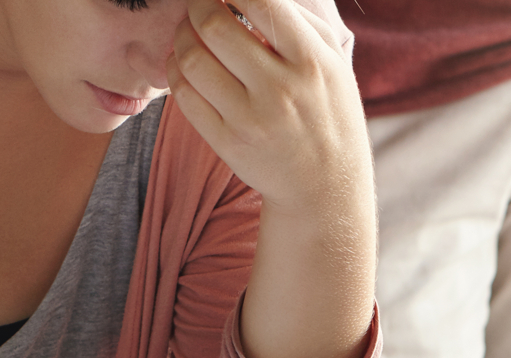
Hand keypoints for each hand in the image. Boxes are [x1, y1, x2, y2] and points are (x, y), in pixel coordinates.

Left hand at [165, 0, 371, 217]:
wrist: (326, 186)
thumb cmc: (328, 113)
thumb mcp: (334, 62)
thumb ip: (302, 20)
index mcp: (311, 60)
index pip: (260, 2)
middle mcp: (280, 89)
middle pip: (215, 26)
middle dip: (197, 5)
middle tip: (198, 4)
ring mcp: (251, 120)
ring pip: (192, 60)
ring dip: (181, 37)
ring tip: (188, 32)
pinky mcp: (227, 143)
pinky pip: (185, 97)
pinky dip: (176, 71)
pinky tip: (183, 64)